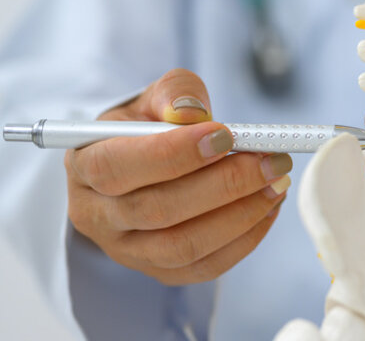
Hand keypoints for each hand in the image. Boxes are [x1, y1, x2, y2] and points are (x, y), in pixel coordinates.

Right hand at [65, 69, 292, 285]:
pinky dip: (246, 238)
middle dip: (225, 184)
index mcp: (84, 165)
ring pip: (185, 245)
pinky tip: (269, 207)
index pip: (118, 167)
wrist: (146, 164)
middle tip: (271, 160)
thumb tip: (193, 113)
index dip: (174, 154)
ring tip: (276, 183)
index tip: (226, 135)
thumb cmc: (149, 127)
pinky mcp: (162, 272)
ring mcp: (127, 251)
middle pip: (159, 210)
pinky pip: (207, 267)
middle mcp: (96, 215)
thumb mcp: (154, 98)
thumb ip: (174, 95)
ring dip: (241, 214)